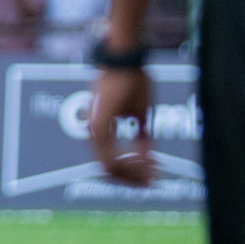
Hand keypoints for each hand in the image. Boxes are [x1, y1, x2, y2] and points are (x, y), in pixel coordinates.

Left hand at [90, 67, 155, 185]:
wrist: (126, 59)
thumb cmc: (132, 81)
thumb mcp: (141, 115)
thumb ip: (142, 138)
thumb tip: (149, 159)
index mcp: (100, 130)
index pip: (110, 163)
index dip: (130, 174)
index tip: (149, 179)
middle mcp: (94, 132)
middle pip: (109, 170)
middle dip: (131, 179)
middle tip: (150, 184)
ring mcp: (95, 129)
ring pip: (108, 166)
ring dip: (131, 174)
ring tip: (151, 177)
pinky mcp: (100, 124)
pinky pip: (110, 155)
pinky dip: (130, 163)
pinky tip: (147, 164)